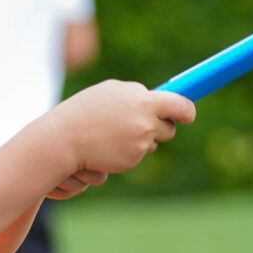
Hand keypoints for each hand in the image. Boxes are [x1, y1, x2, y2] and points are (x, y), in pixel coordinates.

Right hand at [50, 82, 194, 189]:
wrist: (64, 139)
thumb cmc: (84, 111)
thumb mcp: (111, 93)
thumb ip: (136, 95)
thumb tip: (157, 98)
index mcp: (144, 101)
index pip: (180, 105)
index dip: (186, 111)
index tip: (188, 114)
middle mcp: (146, 122)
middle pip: (169, 128)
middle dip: (159, 127)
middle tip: (141, 124)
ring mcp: (140, 143)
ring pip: (152, 142)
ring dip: (141, 139)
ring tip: (114, 134)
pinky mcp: (132, 159)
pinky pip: (138, 154)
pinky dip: (127, 152)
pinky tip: (108, 147)